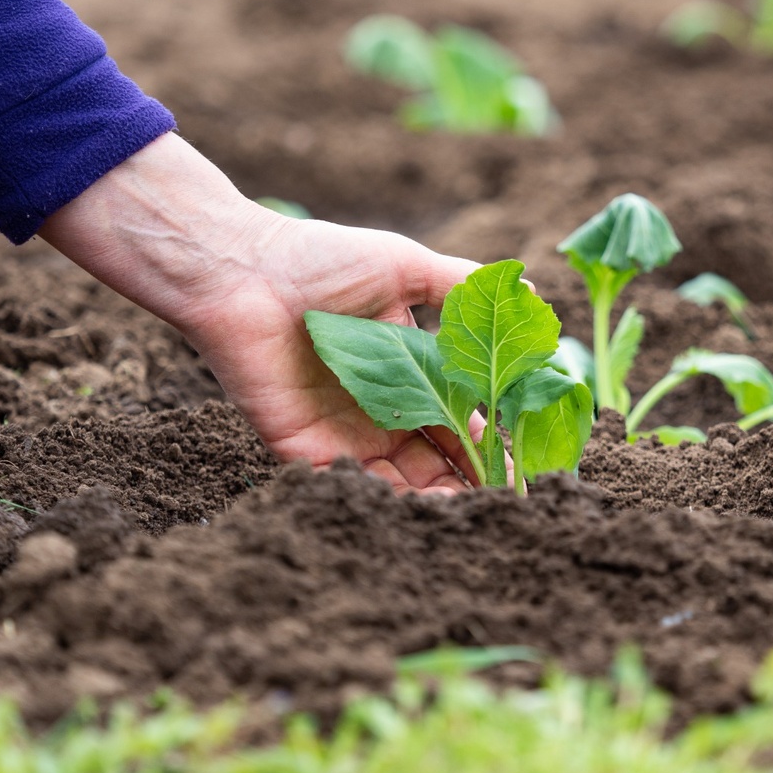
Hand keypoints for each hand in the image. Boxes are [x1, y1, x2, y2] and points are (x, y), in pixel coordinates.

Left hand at [39, 133, 483, 494]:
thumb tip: (530, 290)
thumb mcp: (404, 266)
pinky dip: (381, 502)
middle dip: (468, 480)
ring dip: (433, 500)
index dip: (489, 438)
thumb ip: (460, 284)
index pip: (458, 416)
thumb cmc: (322, 261)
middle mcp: (378, 409)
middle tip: (502, 499)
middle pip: (434, 460)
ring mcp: (341, 435)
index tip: (522, 458)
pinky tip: (417, 507)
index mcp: (406, 371)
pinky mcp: (302, 451)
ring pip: (397, 483)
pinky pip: (345, 488)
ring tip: (469, 510)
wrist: (242, 272)